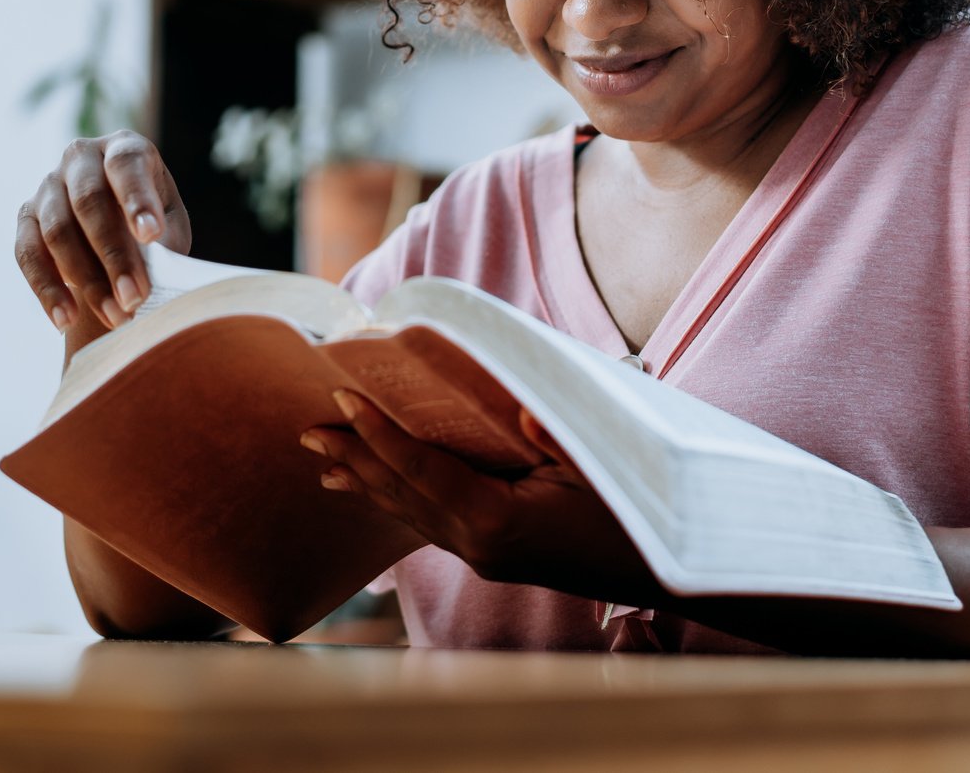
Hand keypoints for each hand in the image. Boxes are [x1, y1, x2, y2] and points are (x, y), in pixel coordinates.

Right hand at [15, 133, 192, 334]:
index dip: (137, 199)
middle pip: (89, 201)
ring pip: (57, 231)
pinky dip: (47, 290)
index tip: (151, 235)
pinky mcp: (26, 217)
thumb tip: (154, 269)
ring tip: (116, 317)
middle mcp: (81, 156)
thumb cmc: (151, 228)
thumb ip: (164, 240)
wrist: (116, 239)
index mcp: (124, 147)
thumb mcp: (169, 228)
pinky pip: (27, 254)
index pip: (126, 164)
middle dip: (114, 255)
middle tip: (136, 297)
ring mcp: (48, 184)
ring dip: (87, 280)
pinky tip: (66, 320)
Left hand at [300, 392, 658, 606]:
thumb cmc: (636, 513)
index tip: (342, 396)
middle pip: (401, 494)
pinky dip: (397, 500)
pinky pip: (430, 523)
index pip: (422, 469)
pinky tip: (380, 493)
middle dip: (352, 458)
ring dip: (365, 482)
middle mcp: (477, 544)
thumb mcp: (599, 463)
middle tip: (304, 430)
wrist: (664, 573)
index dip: (379, 433)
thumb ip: (556, 433)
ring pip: (409, 513)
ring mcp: (482, 554)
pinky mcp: (492, 555)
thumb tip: (520, 407)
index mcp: (497, 521)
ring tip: (322, 463)